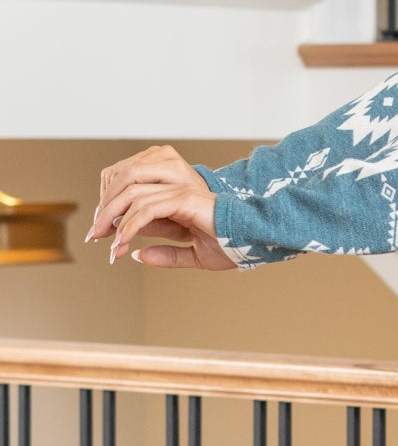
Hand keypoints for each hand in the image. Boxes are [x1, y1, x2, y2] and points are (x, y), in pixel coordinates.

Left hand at [86, 145, 233, 269]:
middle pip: (125, 191)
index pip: (133, 197)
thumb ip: (166, 255)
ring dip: (113, 221)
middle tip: (94, 236)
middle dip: (105, 214)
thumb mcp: (193, 255)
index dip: (114, 215)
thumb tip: (137, 256)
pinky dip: (130, 226)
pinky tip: (122, 243)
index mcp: (175, 199)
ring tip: (107, 244)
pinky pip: (146, 210)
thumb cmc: (232, 247)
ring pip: (131, 199)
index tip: (104, 239)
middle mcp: (173, 189)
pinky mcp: (183, 199)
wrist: (255, 242)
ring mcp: (178, 192)